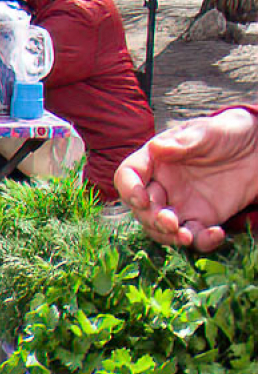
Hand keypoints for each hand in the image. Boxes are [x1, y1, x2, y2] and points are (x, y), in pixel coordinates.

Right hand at [115, 108, 257, 250]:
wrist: (256, 150)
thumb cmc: (228, 133)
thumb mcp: (210, 131)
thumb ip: (185, 141)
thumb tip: (157, 147)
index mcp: (155, 161)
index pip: (128, 176)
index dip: (129, 189)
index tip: (142, 199)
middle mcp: (161, 186)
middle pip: (142, 210)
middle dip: (153, 220)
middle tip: (170, 223)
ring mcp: (178, 205)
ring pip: (160, 230)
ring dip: (170, 237)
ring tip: (187, 237)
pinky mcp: (198, 220)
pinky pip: (193, 237)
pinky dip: (202, 242)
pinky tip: (217, 233)